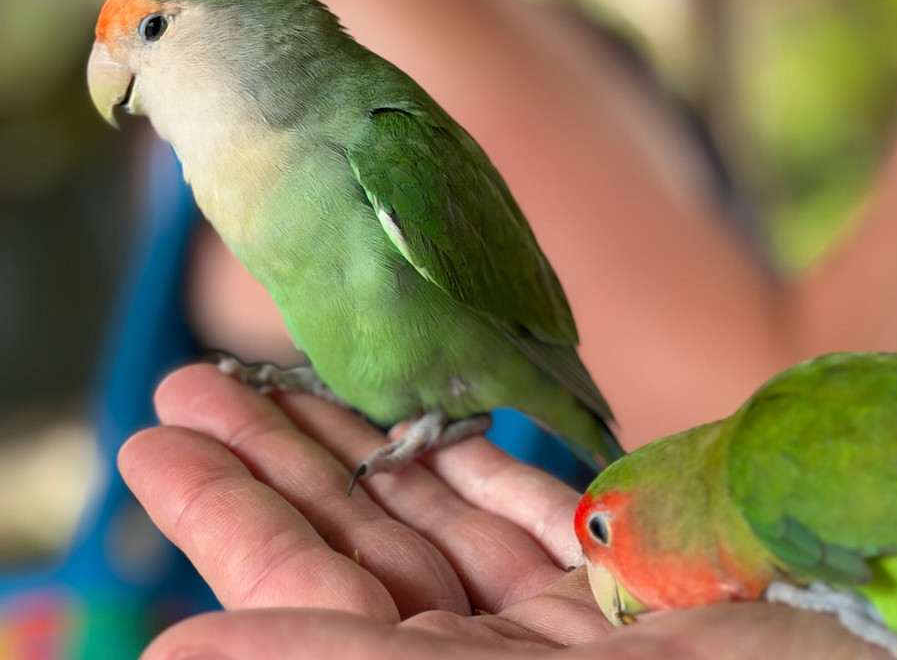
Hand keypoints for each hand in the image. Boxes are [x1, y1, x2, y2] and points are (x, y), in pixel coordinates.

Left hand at [119, 365, 896, 658]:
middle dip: (276, 463)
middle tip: (190, 384)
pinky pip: (537, 512)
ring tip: (273, 372)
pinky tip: (430, 409)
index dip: (224, 516)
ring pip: (437, 516)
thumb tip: (180, 648)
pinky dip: (483, 458)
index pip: (303, 599)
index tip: (154, 440)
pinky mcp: (634, 580)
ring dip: (363, 442)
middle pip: (359, 548)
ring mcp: (565, 625)